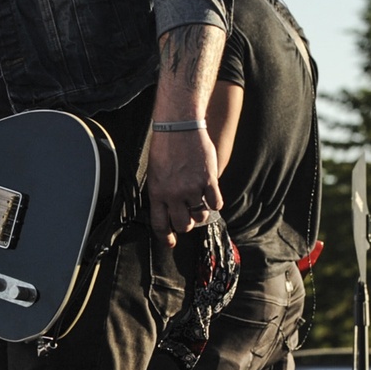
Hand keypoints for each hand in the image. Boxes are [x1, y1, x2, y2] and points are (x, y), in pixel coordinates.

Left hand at [147, 127, 222, 246]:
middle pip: (183, 224)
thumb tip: (168, 210)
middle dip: (187, 224)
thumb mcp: (155, 173)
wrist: (179, 127)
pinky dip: (215, 202)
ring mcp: (191, 188)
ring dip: (201, 212)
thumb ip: (161, 192)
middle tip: (188, 216)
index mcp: (157, 193)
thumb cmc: (165, 148)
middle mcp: (173, 194)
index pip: (160, 224)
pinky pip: (216, 203)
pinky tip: (211, 195)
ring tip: (199, 202)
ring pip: (200, 215)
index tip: (171, 242)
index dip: (166, 237)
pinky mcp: (208, 180)